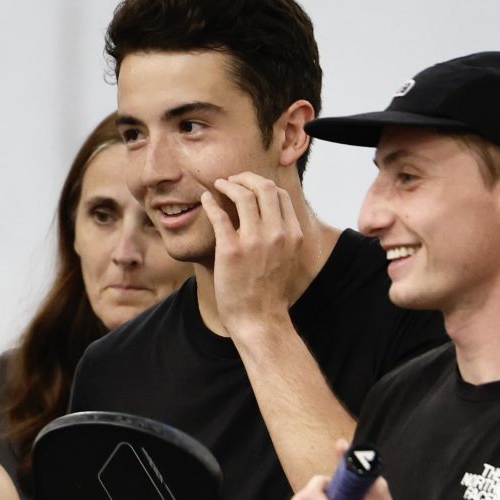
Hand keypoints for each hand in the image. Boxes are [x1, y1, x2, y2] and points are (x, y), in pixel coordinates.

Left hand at [201, 172, 317, 334]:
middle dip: (246, 177)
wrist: (260, 321)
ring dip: (229, 184)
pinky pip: (220, 215)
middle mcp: (277, 234)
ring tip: (219, 184)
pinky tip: (206, 199)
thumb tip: (275, 220)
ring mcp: (254, 241)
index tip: (249, 186)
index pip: (280, 195)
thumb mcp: (288, 261)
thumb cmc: (270, 295)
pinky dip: (211, 202)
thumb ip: (284, 238)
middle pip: (264, 188)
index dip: (262, 184)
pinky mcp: (231, 250)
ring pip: (243, 195)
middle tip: (233, 179)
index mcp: (293, 235)